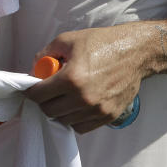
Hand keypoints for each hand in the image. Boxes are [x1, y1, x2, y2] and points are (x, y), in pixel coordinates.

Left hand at [24, 23, 146, 132]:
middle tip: (49, 90)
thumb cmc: (102, 43)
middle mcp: (84, 98)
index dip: (31, 91)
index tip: (32, 88)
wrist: (134, 52)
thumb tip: (33, 70)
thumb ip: (45, 54)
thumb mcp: (67, 40)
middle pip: (49, 111)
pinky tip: (77, 104)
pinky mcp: (108, 116)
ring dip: (60, 110)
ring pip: (64, 121)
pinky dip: (74, 118)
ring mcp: (97, 110)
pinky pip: (81, 127)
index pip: (38, 95)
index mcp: (71, 78)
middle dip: (44, 100)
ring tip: (65, 95)